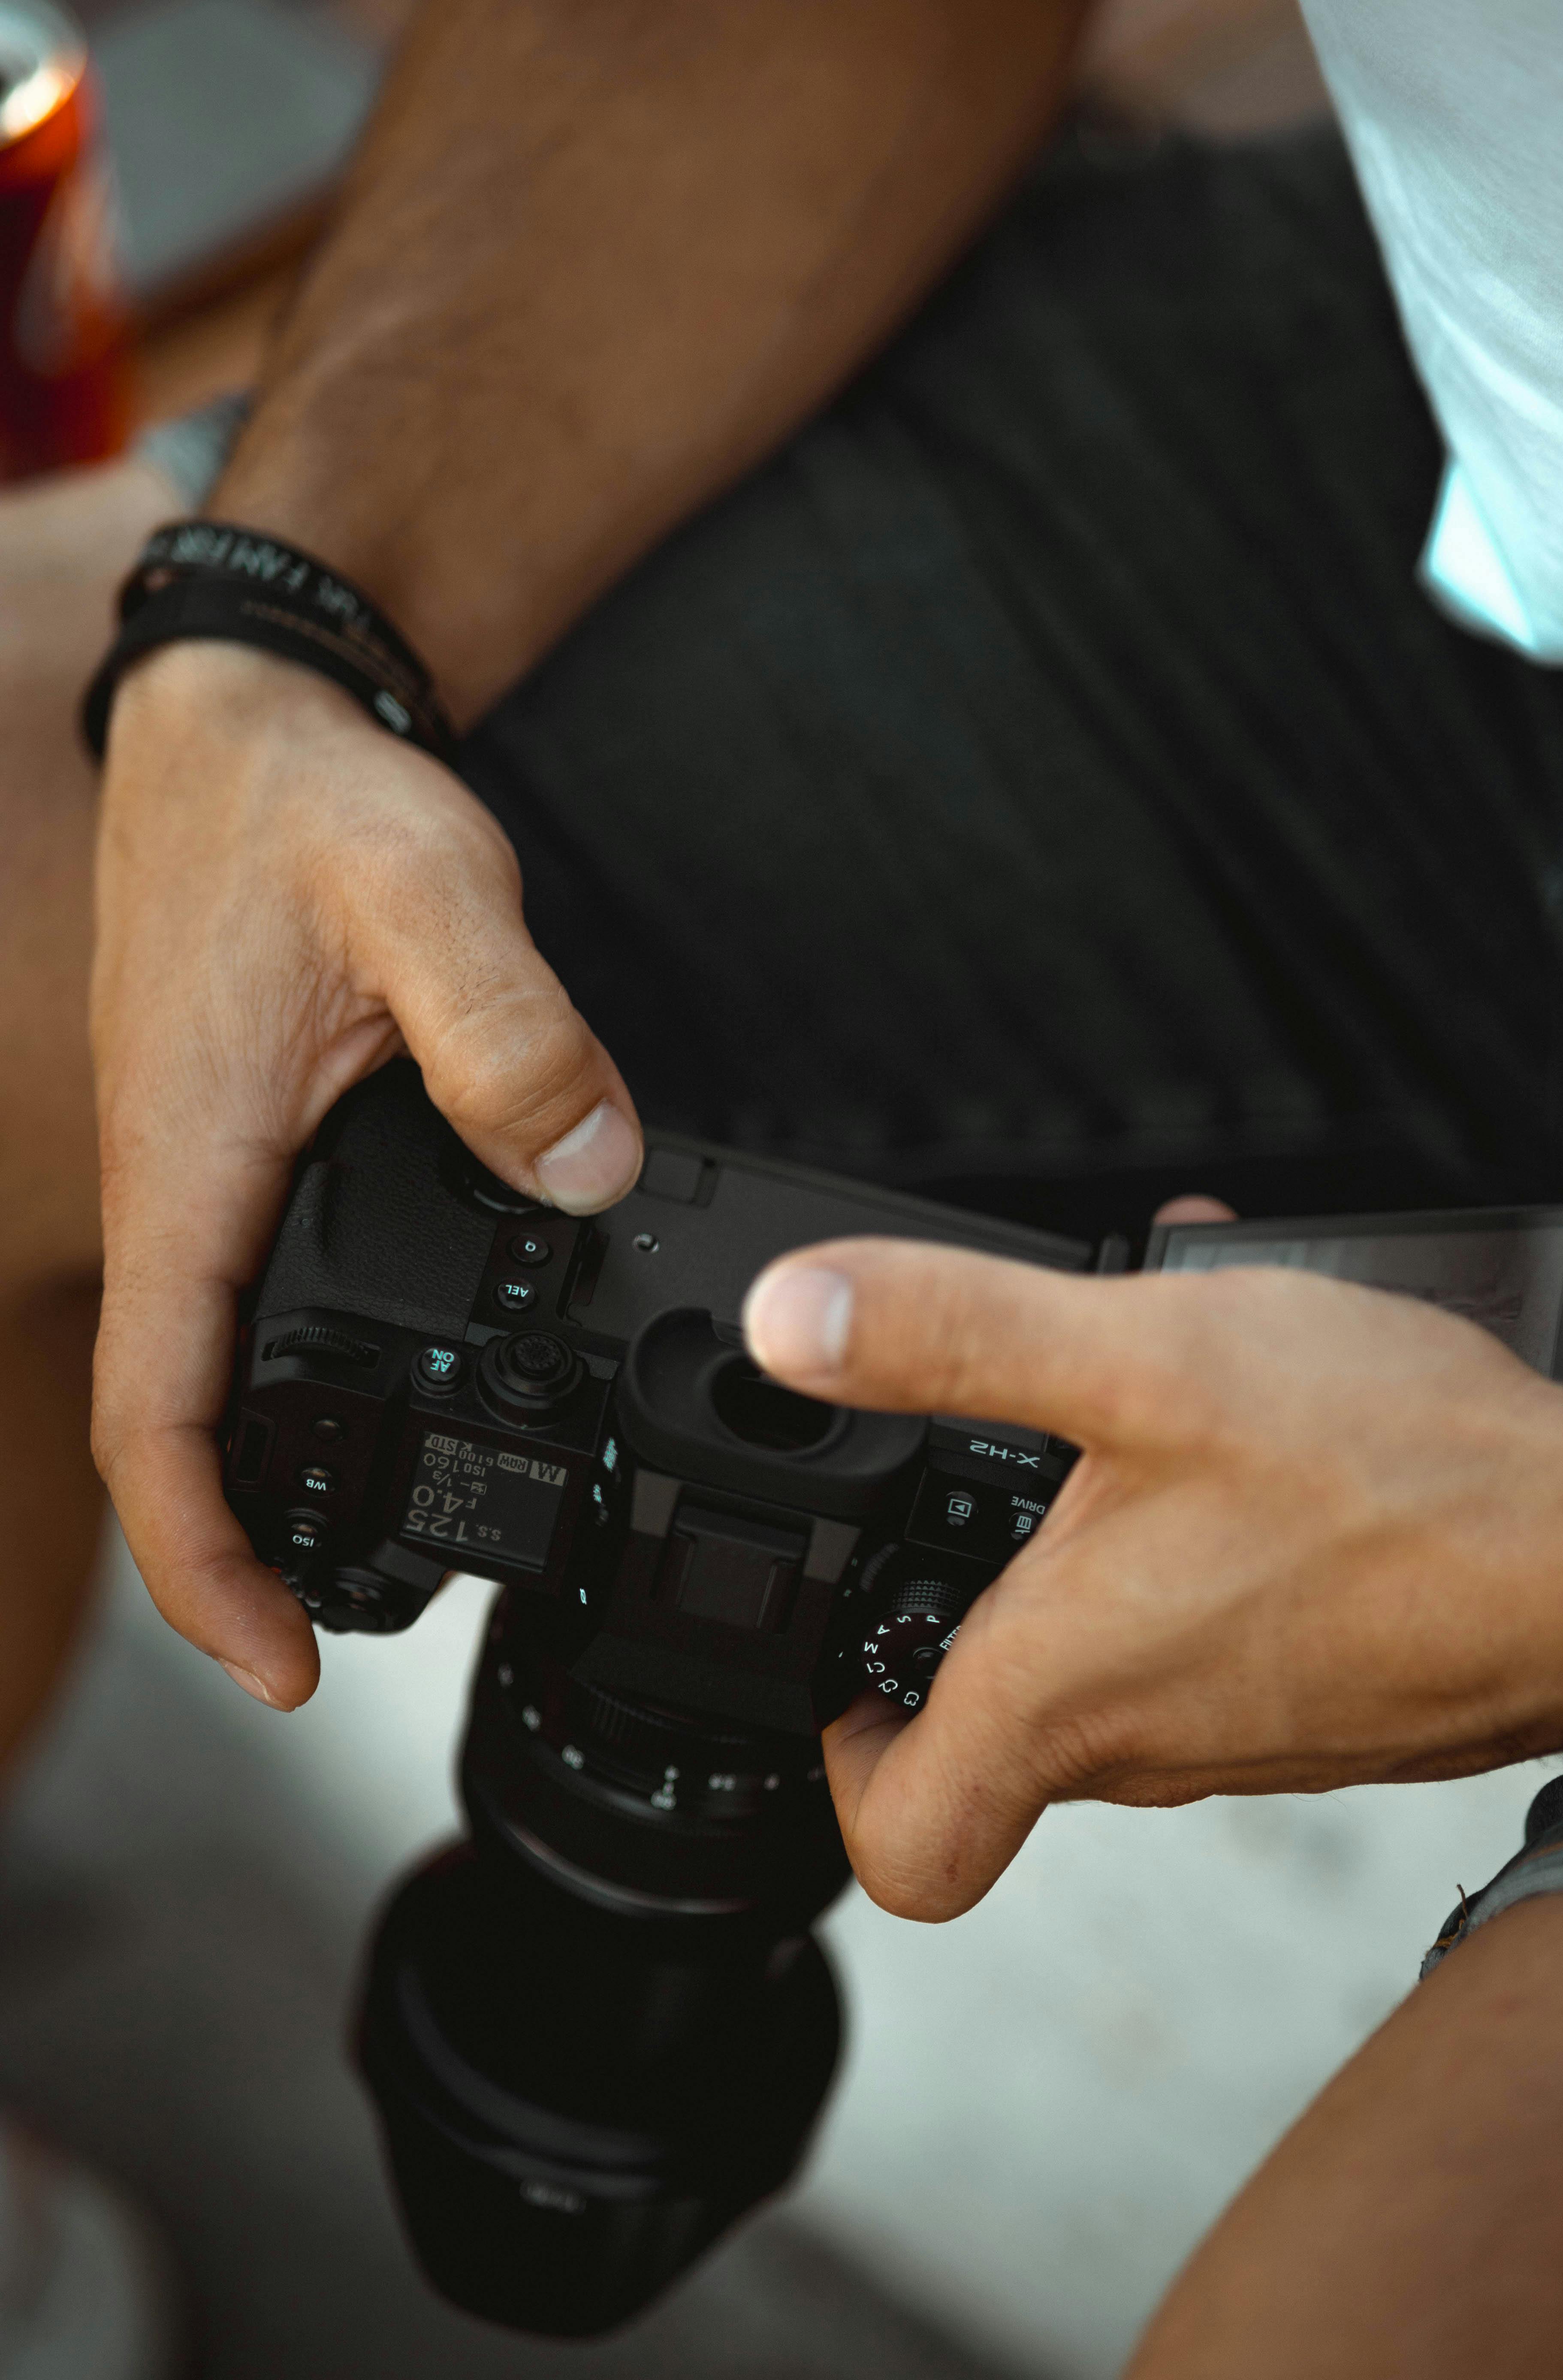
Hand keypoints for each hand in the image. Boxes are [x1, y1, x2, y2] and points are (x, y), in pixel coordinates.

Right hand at [89, 641, 642, 1709]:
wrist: (249, 720)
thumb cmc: (304, 802)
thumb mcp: (424, 897)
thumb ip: (508, 1037)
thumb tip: (585, 1169)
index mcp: (192, 1167)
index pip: (161, 1416)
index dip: (204, 1560)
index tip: (278, 1659)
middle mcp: (183, 1192)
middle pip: (185, 1419)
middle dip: (251, 1542)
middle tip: (351, 1630)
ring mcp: (211, 1176)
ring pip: (221, 1360)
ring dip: (282, 1461)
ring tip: (395, 1529)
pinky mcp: (250, 1148)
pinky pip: (262, 1288)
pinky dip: (315, 1359)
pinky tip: (415, 1371)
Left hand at [743, 1234, 1562, 1920]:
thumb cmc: (1400, 1480)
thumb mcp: (1138, 1354)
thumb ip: (949, 1331)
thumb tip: (793, 1318)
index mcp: (1065, 1695)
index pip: (902, 1844)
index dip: (836, 1767)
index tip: (841, 1662)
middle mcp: (1150, 1747)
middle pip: (1005, 1728)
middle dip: (978, 1601)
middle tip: (978, 1486)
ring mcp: (1248, 1736)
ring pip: (1122, 1662)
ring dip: (1100, 1546)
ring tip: (1129, 1417)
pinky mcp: (1329, 1700)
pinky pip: (1220, 1633)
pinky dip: (1204, 1542)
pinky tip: (1250, 1428)